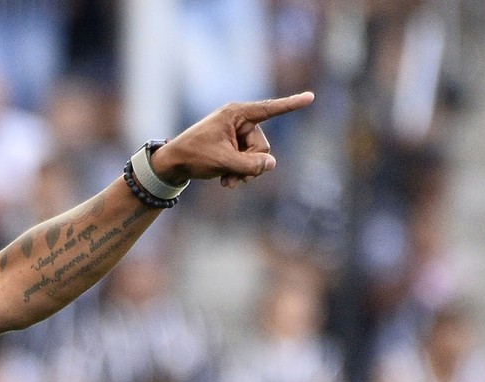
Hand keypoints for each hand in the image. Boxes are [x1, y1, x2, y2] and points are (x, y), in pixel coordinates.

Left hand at [151, 93, 314, 188]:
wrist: (173, 163)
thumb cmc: (194, 155)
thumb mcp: (223, 162)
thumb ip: (250, 164)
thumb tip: (271, 164)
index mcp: (236, 114)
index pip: (269, 109)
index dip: (291, 104)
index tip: (311, 97)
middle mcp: (240, 121)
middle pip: (263, 146)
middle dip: (251, 164)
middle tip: (232, 175)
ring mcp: (237, 134)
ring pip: (257, 157)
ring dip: (244, 172)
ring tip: (226, 181)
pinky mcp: (234, 146)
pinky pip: (249, 161)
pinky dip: (239, 172)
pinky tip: (225, 181)